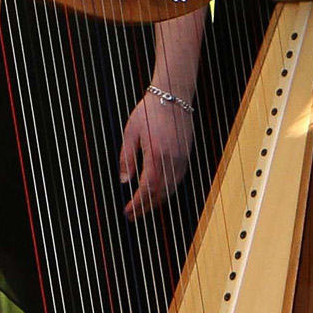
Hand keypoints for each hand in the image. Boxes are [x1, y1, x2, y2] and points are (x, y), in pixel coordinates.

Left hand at [117, 88, 192, 216]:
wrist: (173, 96)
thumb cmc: (149, 111)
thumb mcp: (131, 132)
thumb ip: (127, 158)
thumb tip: (125, 181)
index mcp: (156, 155)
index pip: (147, 188)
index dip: (137, 204)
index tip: (127, 212)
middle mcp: (172, 160)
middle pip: (160, 193)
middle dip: (145, 207)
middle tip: (132, 216)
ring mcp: (182, 159)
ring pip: (171, 189)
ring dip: (156, 202)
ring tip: (142, 208)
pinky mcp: (186, 155)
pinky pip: (177, 180)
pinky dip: (167, 191)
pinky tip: (158, 194)